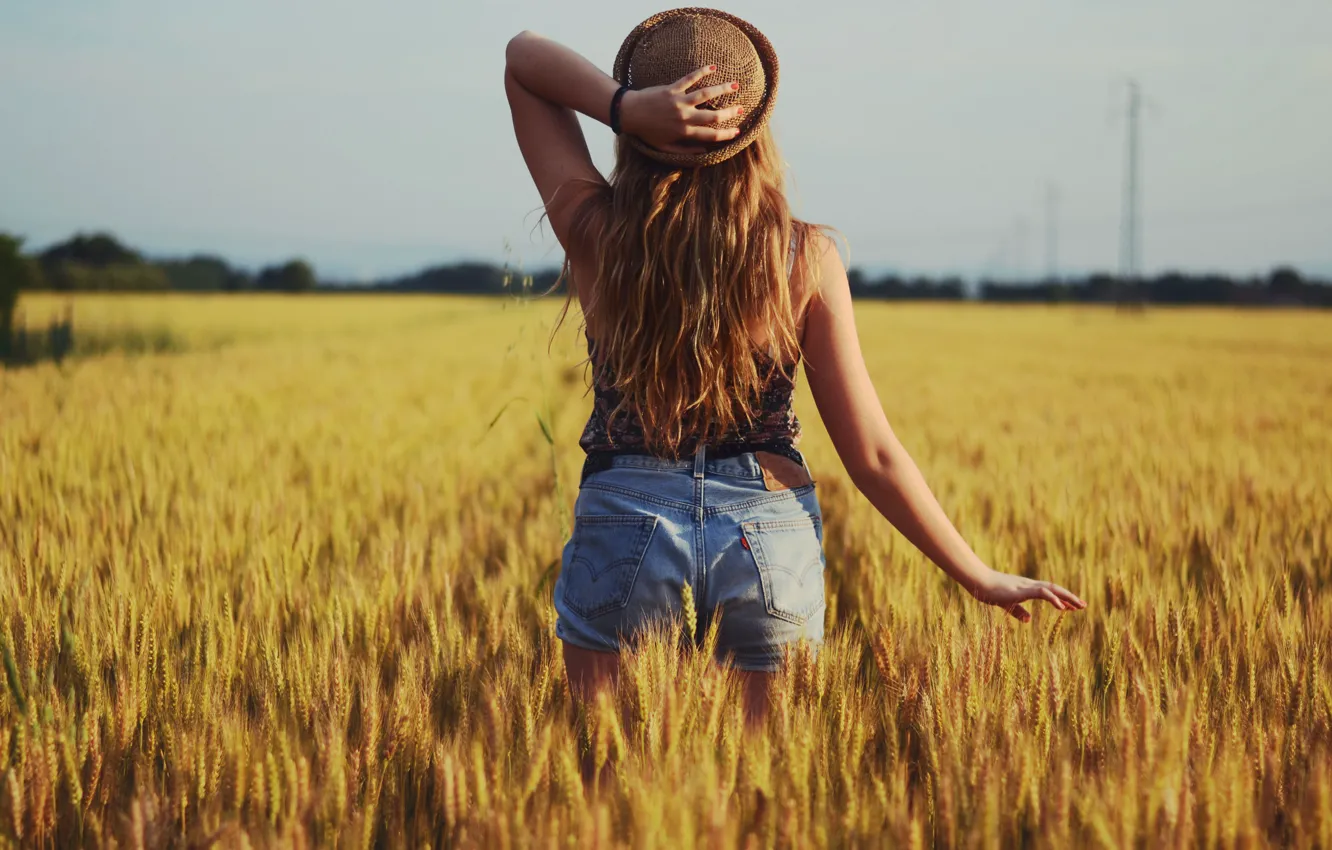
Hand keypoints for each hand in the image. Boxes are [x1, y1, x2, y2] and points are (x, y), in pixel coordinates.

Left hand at [618, 65, 744, 154]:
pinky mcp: (672, 89)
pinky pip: (689, 78)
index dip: (725, 134)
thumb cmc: (648, 132)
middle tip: (741, 108)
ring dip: (721, 89)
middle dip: (729, 112)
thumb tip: (704, 152)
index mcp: (683, 132)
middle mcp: (684, 117)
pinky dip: (701, 72)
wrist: (630, 114)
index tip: (737, 132)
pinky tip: (712, 67)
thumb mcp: (665, 147)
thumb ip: (685, 150)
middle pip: (712, 115)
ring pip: (704, 94)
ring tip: (734, 84)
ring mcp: (679, 101)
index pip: (710, 135)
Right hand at [969, 570, 1085, 622]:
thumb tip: (1029, 620)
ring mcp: (1027, 586)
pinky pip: (1042, 593)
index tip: (1073, 606)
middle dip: (1070, 597)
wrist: (979, 582)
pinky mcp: (1023, 589)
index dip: (1062, 599)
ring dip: (1067, 597)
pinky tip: (1062, 607)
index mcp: (1027, 588)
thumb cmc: (989, 591)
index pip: (1049, 592)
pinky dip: (1054, 599)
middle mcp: (1030, 585)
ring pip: (1052, 589)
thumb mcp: (1006, 604)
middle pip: (1055, 589)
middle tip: (1083, 605)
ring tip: (1079, 606)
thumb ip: (1018, 611)